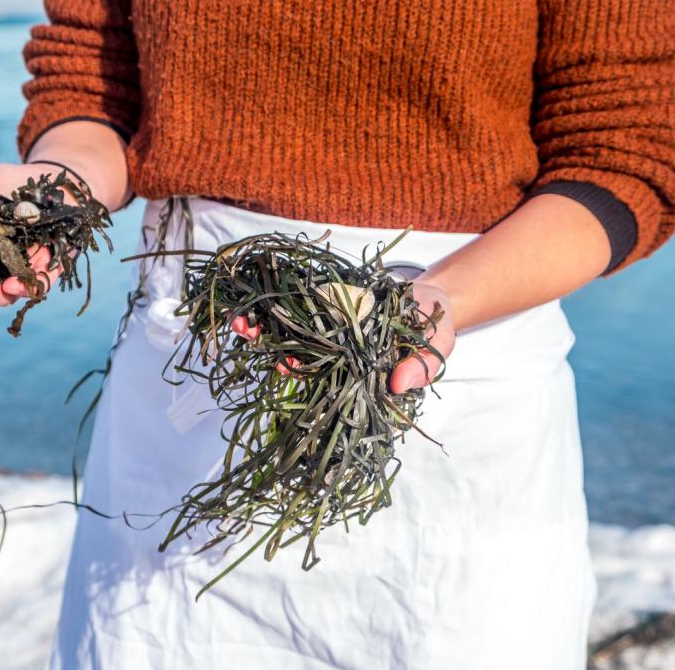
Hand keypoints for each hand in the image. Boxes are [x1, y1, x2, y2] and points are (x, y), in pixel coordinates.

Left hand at [227, 279, 455, 392]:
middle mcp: (337, 353)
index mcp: (357, 370)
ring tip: (237, 317)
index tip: (281, 365)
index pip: (323, 376)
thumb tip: (398, 385)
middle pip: (297, 353)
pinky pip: (301, 300)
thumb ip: (422, 366)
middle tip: (244, 334)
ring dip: (264, 324)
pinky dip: (278, 296)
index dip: (300, 371)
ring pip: (291, 329)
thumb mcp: (437, 346)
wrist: (431, 297)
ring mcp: (331, 327)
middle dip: (267, 344)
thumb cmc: (434, 327)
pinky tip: (255, 290)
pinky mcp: (329, 300)